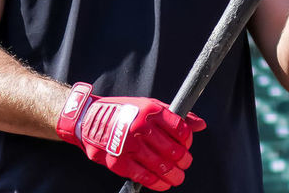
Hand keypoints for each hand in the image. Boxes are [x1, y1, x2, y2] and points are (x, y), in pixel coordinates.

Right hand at [56, 83, 205, 190]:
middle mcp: (140, 126)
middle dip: (183, 161)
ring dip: (173, 175)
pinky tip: (162, 183)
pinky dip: (157, 183)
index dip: (187, 141)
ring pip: (161, 166)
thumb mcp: (149, 105)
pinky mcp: (118, 161)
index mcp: (150, 110)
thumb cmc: (123, 111)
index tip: (186, 145)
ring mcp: (129, 145)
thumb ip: (175, 116)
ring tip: (177, 177)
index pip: (180, 130)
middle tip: (184, 163)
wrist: (88, 119)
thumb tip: (200, 124)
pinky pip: (144, 176)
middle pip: (173, 151)